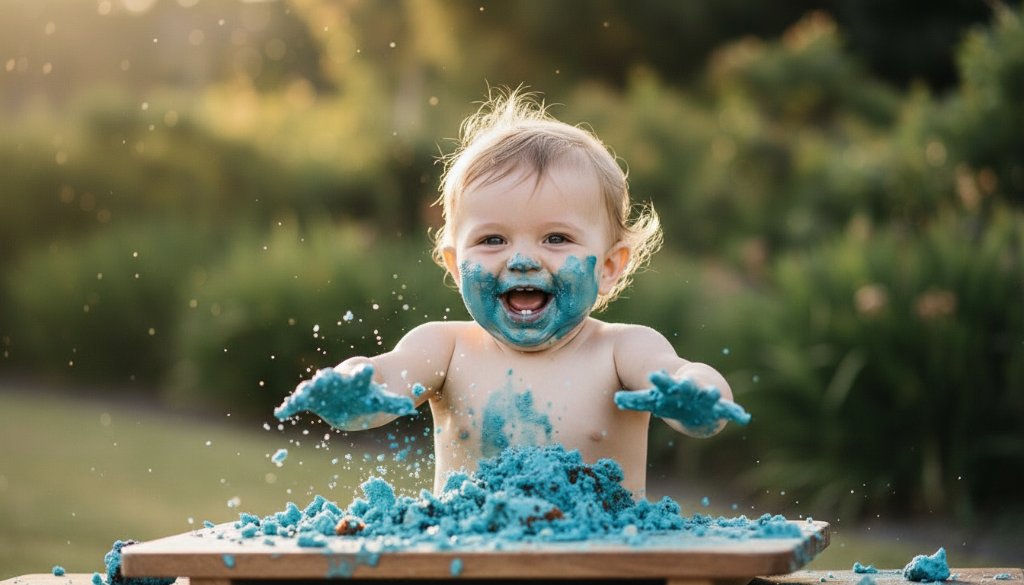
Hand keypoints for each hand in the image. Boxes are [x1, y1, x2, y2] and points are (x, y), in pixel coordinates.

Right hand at [274, 365, 418, 428]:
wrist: (358, 388)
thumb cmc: (373, 392)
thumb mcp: (385, 398)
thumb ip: (394, 402)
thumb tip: (407, 407)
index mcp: (359, 378)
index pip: (361, 374)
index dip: (362, 372)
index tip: (365, 369)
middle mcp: (339, 380)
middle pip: (334, 379)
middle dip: (329, 379)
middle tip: (325, 376)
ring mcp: (324, 388)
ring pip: (315, 387)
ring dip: (309, 390)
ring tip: (302, 393)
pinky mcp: (313, 399)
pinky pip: (300, 403)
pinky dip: (290, 406)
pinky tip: (280, 413)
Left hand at [614, 370, 749, 435]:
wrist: (698, 390)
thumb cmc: (670, 397)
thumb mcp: (653, 399)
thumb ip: (635, 400)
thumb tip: (615, 398)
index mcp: (672, 388)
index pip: (663, 382)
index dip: (659, 380)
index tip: (654, 375)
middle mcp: (689, 390)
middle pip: (685, 388)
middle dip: (684, 386)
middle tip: (682, 384)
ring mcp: (705, 397)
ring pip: (708, 395)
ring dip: (710, 395)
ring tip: (712, 394)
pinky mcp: (719, 406)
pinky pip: (728, 410)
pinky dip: (735, 413)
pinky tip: (743, 418)